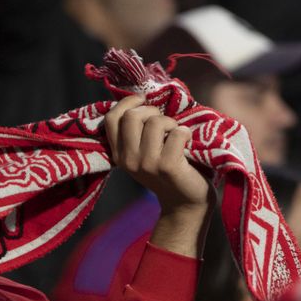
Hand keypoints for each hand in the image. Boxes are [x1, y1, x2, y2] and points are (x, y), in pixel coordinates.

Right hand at [103, 95, 210, 212]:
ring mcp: (146, 164)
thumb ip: (138, 132)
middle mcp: (128, 160)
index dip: (128, 102)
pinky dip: (187, 133)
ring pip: (156, 122)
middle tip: (165, 125)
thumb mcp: (145, 152)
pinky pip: (177, 132)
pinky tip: (188, 145)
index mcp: (119, 155)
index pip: (111, 118)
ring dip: (172, 124)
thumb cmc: (169, 170)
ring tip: (176, 137)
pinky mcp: (167, 166)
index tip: (144, 102)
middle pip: (132, 116)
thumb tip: (142, 97)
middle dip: (153, 112)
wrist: (186, 203)